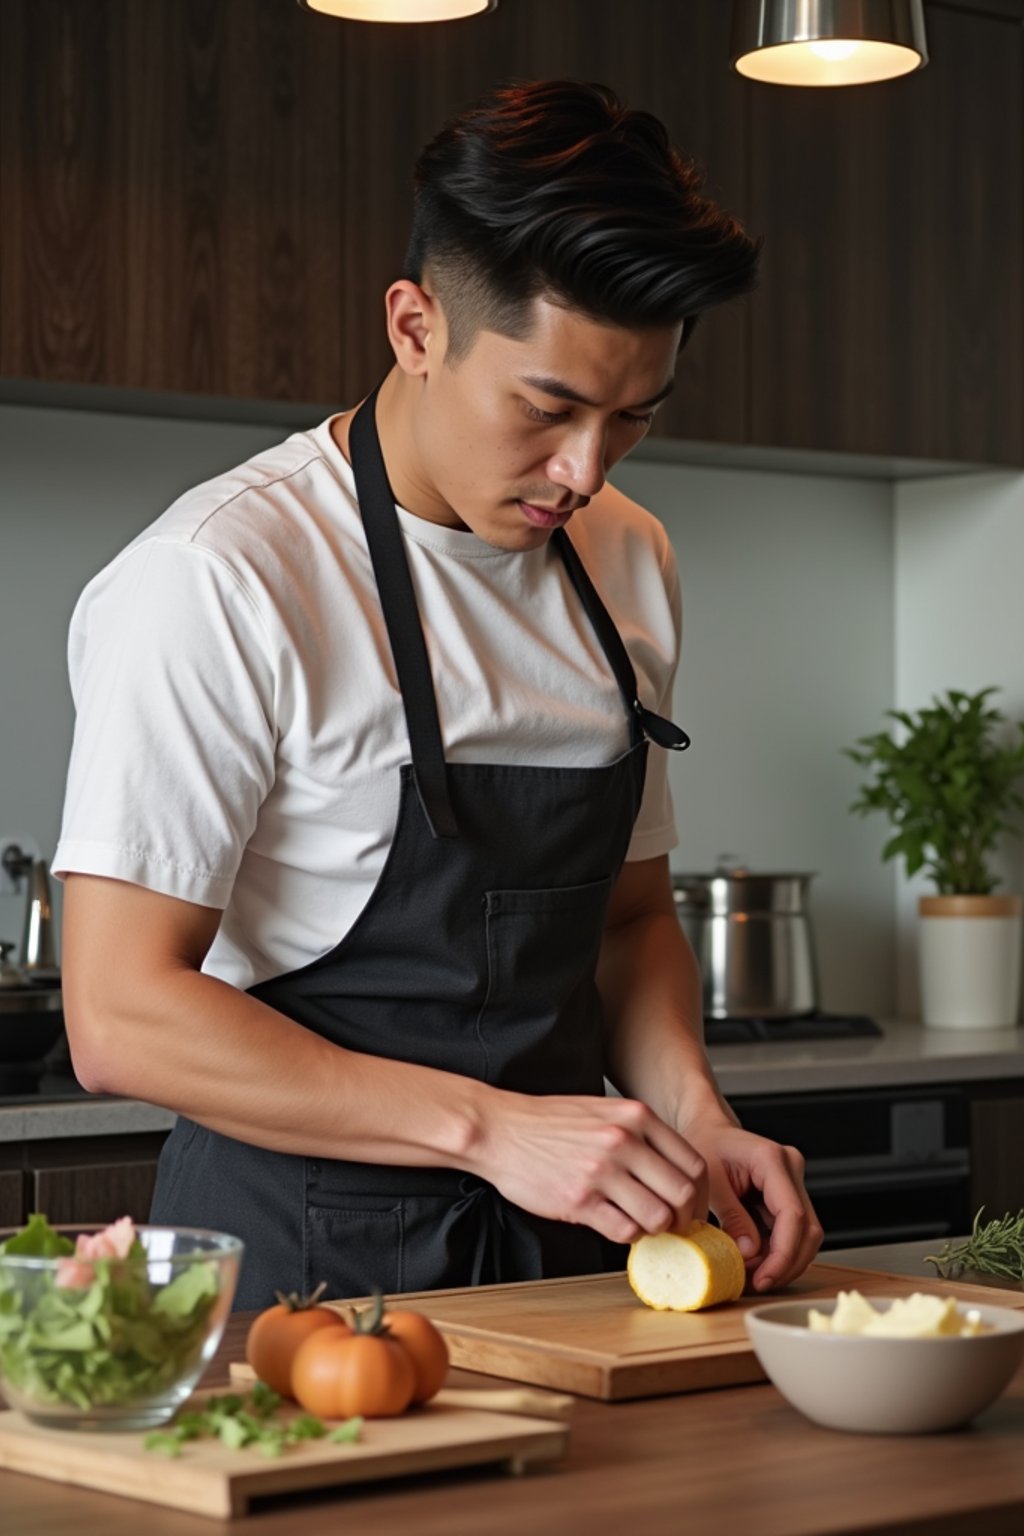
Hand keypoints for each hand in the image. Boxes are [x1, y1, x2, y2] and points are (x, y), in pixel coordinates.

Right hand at [471, 1092, 708, 1245]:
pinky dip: (627, 1236)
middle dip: (686, 1218)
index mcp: (635, 1117)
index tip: (692, 1205)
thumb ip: (638, 1133)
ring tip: (643, 1227)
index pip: (693, 1163)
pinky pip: (623, 1231)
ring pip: (658, 1217)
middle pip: (684, 1193)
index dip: (700, 1193)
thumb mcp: (602, 1110)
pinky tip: (616, 1226)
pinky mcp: (579, 1200)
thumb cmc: (547, 1122)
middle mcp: (623, 1141)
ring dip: (656, 1230)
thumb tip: (671, 1169)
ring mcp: (602, 1171)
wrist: (499, 1129)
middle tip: (675, 1225)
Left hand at [684, 1115, 823, 1291]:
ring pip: (805, 1236)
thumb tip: (750, 1253)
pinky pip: (792, 1232)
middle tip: (756, 1283)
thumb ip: (731, 1217)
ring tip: (751, 1275)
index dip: (783, 1254)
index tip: (764, 1278)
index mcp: (772, 1159)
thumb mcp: (709, 1182)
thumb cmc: (705, 1145)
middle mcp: (791, 1169)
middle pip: (808, 1230)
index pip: (793, 1215)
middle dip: (786, 1264)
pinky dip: (776, 1253)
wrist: (707, 1129)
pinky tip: (755, 1263)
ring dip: (782, 1261)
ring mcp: (793, 1182)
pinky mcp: (788, 1196)